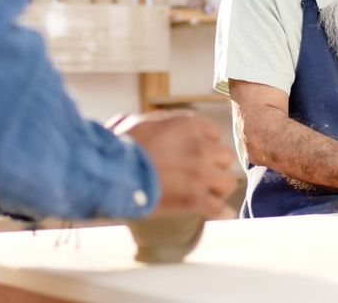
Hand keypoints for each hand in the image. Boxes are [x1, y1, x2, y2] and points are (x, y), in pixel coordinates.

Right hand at [106, 111, 237, 218]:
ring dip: (218, 190)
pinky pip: (218, 207)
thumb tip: (147, 124)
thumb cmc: (118, 147)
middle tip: (204, 177)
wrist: (110, 172)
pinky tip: (220, 214)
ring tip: (209, 196)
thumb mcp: (136, 123)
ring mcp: (200, 172)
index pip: (214, 134)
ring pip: (227, 182)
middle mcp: (200, 146)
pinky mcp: (195, 197)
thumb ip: (153, 122)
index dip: (207, 146)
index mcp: (188, 125)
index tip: (199, 156)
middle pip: (225, 157)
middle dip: (216, 167)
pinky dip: (219, 212)